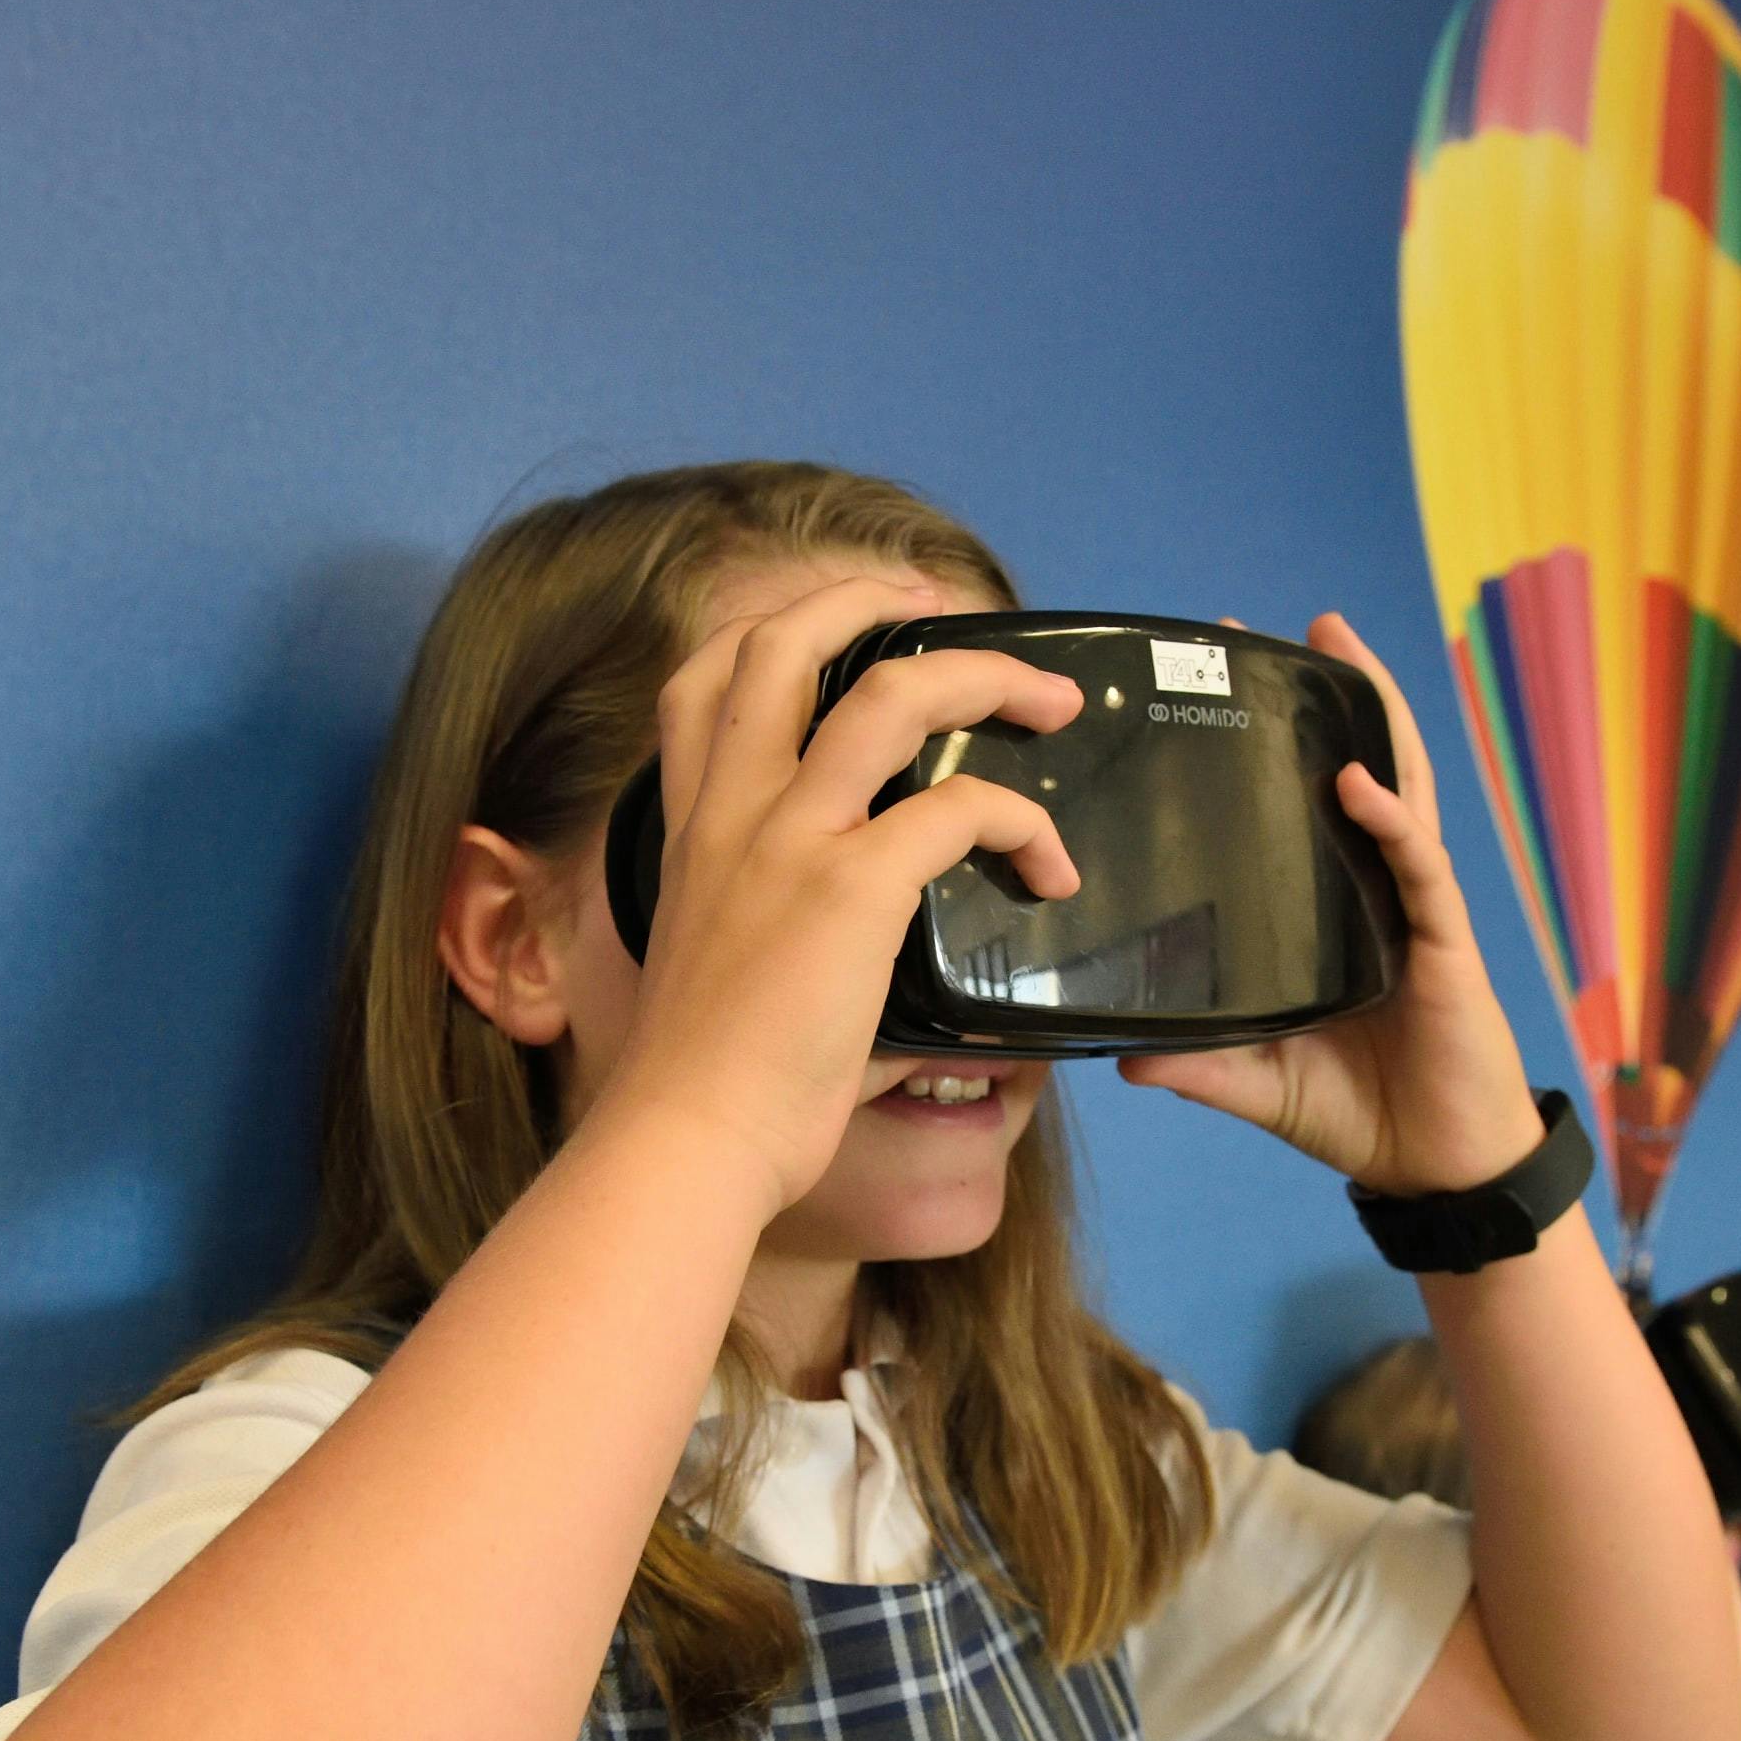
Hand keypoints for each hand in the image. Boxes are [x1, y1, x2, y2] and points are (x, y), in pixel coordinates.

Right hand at [587, 576, 1084, 1218]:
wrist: (690, 1139)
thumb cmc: (711, 1087)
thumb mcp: (721, 973)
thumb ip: (779, 939)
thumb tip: (866, 985)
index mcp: (695, 829)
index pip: (704, 680)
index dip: (777, 628)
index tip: (849, 627)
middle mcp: (732, 812)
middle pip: (788, 641)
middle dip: (876, 601)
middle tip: (952, 610)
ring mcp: (790, 840)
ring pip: (893, 694)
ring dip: (987, 677)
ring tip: (1050, 700)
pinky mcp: (850, 888)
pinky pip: (960, 810)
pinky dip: (1021, 823)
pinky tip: (1050, 868)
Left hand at [1114, 613, 1542, 1194]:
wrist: (1437, 1168)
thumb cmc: (1363, 1114)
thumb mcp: (1258, 1085)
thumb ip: (1198, 1066)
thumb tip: (1119, 1055)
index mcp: (1330, 915)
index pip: (1294, 810)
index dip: (1261, 750)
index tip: (1200, 692)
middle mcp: (1373, 893)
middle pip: (1347, 768)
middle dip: (1314, 695)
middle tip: (1253, 629)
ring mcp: (1413, 908)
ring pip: (1396, 787)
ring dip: (1369, 711)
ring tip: (1334, 642)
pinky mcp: (1443, 941)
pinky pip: (1416, 866)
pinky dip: (1389, 817)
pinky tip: (1358, 780)